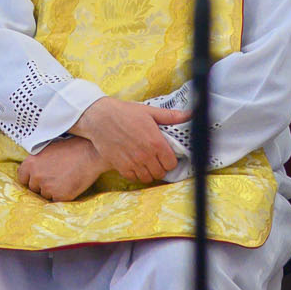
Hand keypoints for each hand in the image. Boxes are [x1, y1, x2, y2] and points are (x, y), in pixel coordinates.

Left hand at [17, 137, 106, 200]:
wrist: (92, 152)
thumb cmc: (73, 148)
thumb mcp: (49, 149)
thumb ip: (38, 161)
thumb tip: (33, 171)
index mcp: (30, 163)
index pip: (22, 178)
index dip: (31, 178)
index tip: (40, 177)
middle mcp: (36, 176)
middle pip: (34, 188)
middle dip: (43, 185)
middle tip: (57, 177)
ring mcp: (48, 187)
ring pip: (46, 195)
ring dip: (53, 191)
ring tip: (66, 179)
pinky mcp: (60, 196)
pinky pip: (57, 200)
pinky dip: (64, 195)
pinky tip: (71, 184)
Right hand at [74, 96, 191, 183]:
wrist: (100, 117)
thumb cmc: (125, 112)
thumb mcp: (150, 111)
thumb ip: (170, 116)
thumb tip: (190, 114)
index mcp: (155, 142)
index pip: (171, 163)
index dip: (171, 160)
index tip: (167, 155)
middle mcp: (145, 155)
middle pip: (160, 173)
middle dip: (161, 167)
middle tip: (157, 159)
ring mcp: (132, 162)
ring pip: (148, 178)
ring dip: (149, 172)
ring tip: (147, 163)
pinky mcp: (120, 166)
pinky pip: (133, 178)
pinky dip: (136, 174)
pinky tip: (136, 165)